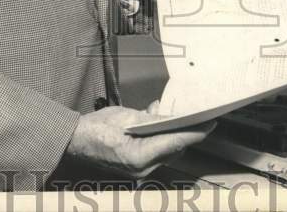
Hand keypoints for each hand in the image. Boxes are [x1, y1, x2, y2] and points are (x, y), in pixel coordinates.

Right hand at [66, 104, 213, 178]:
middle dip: (184, 131)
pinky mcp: (137, 168)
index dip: (196, 132)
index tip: (210, 123)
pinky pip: (156, 152)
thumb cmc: (97, 129)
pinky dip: (159, 138)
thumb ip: (155, 120)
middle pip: (174, 148)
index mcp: (140, 156)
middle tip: (194, 114)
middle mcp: (143, 169)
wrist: (75, 141)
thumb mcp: (129, 117)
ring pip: (167, 150)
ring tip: (165, 114)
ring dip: (170, 133)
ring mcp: (140, 171)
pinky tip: (152, 121)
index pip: (177, 142)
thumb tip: (176, 118)